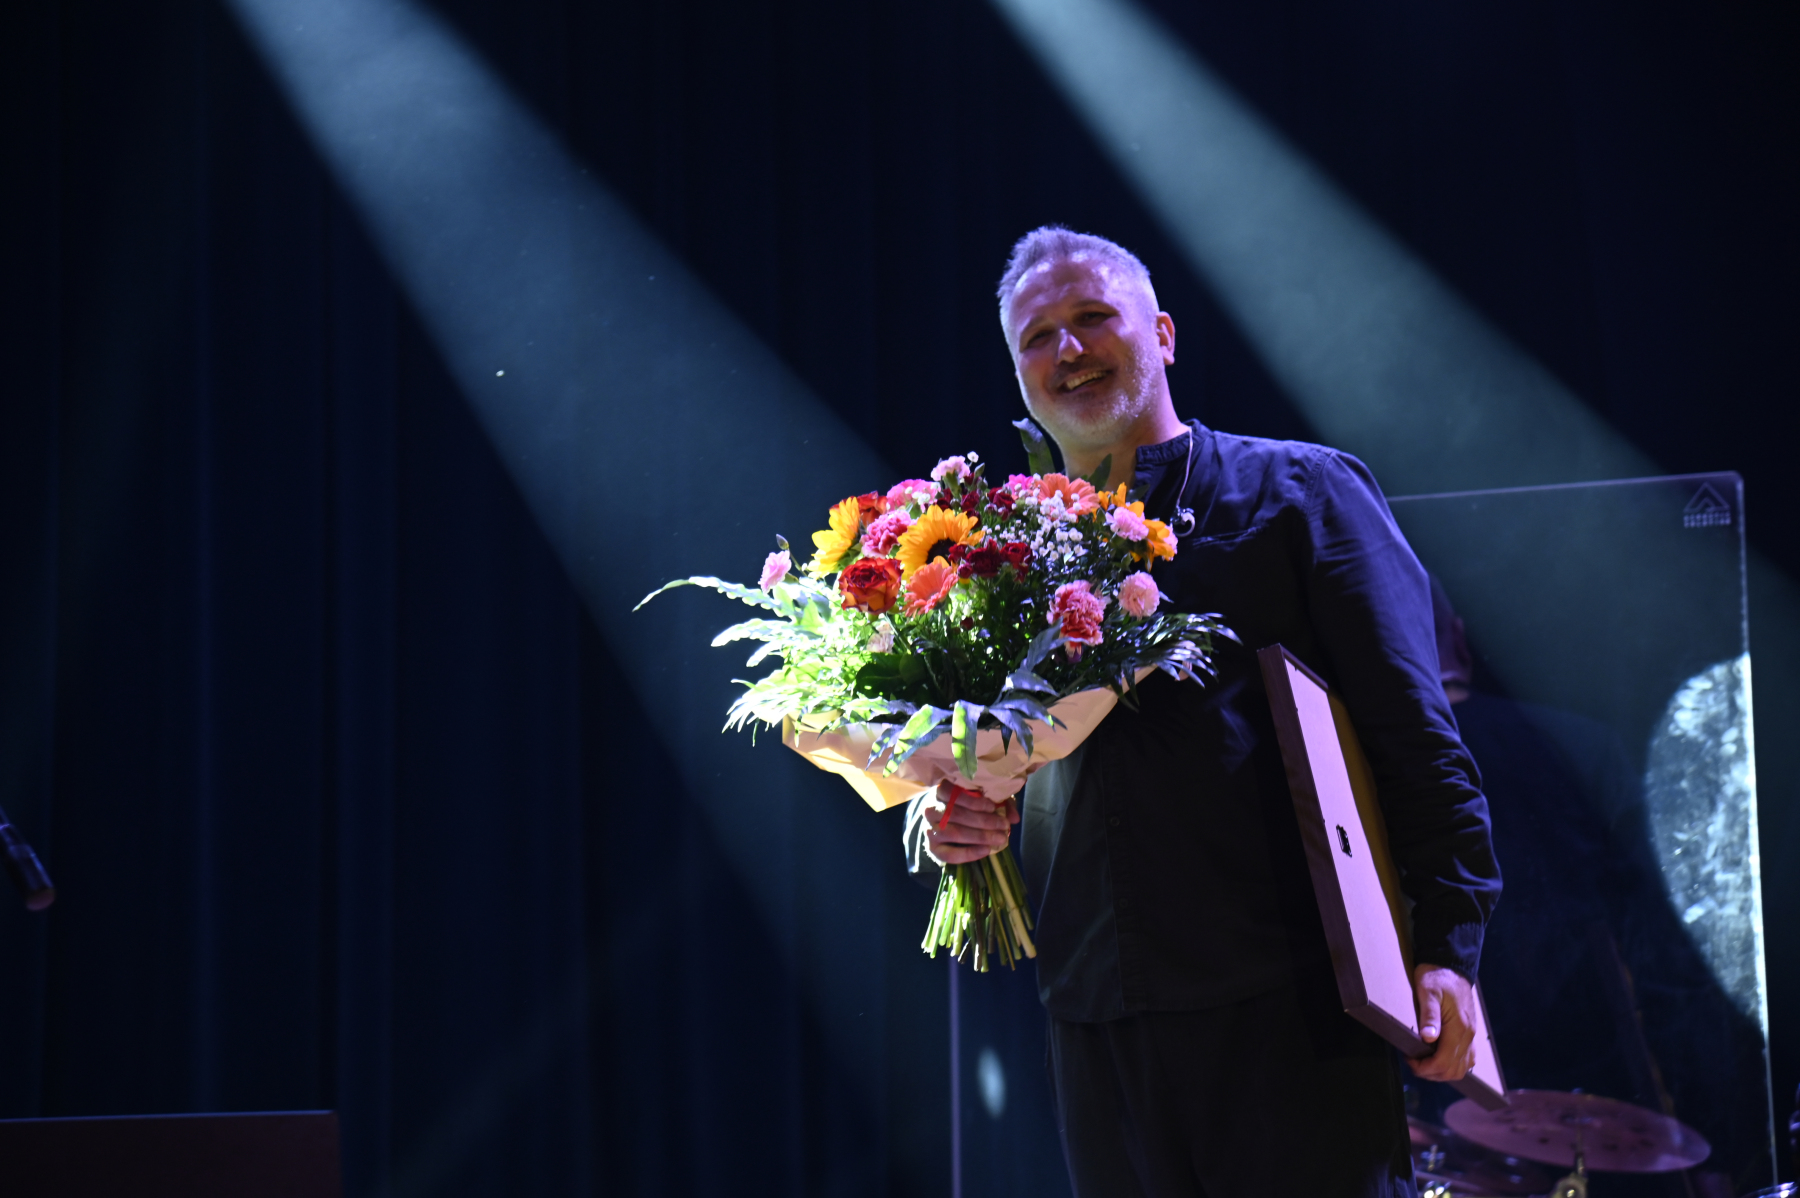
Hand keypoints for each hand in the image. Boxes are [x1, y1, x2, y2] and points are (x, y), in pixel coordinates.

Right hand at [923, 783, 1017, 864]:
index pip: (952, 792)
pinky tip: (986, 850)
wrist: (942, 822)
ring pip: (953, 833)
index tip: (993, 806)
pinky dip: (969, 853)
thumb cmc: (965, 805)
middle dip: (983, 821)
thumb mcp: (983, 798)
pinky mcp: (932, 848)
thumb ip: (999, 803)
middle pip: (956, 814)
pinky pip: (949, 854)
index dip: (972, 801)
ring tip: (1000, 838)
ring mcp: (929, 829)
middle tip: (1004, 825)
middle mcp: (930, 809)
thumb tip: (1015, 818)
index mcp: (940, 791)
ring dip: (979, 836)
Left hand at [1409, 963, 1476, 1081]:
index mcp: (1459, 1027)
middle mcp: (1468, 1035)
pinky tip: (1438, 1058)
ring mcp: (1471, 1035)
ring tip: (1423, 1062)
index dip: (1425, 1067)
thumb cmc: (1437, 978)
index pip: (1444, 1062)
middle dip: (1431, 1073)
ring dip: (1442, 1072)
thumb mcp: (1428, 993)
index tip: (1409, 1059)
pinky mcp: (1470, 1032)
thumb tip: (1427, 1038)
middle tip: (1413, 1062)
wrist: (1451, 966)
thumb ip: (1429, 1016)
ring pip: (1462, 1068)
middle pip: (1453, 1070)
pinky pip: (1467, 1059)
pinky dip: (1453, 1065)